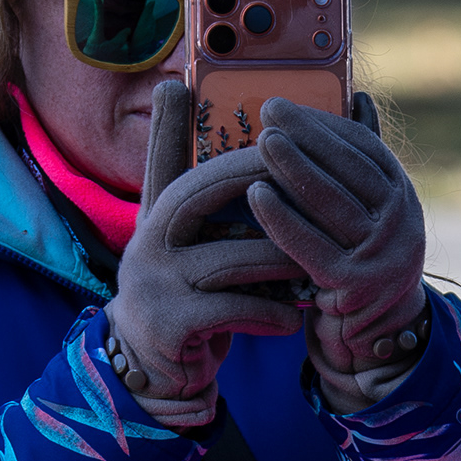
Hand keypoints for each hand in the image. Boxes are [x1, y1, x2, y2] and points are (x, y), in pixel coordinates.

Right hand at [103, 78, 307, 427]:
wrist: (155, 373)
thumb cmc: (188, 300)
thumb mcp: (189, 251)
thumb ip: (210, 212)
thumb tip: (255, 165)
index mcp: (153, 219)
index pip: (160, 160)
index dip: (167, 124)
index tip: (182, 88)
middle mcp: (146, 243)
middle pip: (195, 195)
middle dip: (248, 177)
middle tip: (293, 170)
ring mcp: (153, 284)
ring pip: (225, 259)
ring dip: (277, 258)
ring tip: (314, 261)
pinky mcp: (168, 324)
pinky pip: (230, 310)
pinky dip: (267, 312)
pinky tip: (293, 319)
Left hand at [246, 93, 432, 410]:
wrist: (372, 336)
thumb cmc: (356, 258)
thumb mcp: (367, 208)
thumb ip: (359, 158)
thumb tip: (357, 95)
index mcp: (401, 196)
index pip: (363, 148)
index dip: (323, 124)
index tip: (283, 105)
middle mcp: (400, 224)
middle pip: (348, 170)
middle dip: (306, 138)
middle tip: (267, 111)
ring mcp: (380, 257)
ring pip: (331, 204)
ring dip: (293, 169)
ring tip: (260, 142)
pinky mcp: (353, 289)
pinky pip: (311, 247)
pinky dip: (282, 220)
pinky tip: (254, 195)